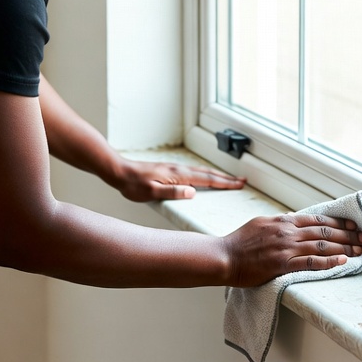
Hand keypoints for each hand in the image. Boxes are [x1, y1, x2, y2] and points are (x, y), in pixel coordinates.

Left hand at [114, 159, 245, 201]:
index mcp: (178, 175)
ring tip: (228, 179)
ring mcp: (174, 168)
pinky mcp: (169, 169)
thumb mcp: (152, 192)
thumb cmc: (134, 185)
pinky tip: (203, 177)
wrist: (120, 171)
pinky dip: (204, 174)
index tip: (239, 184)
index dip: (224, 183)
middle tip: (242, 181)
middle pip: (208, 173)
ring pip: (201, 171)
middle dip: (226, 178)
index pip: (207, 180)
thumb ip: (173, 192)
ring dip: (217, 175)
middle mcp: (179, 169)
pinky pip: (193, 171)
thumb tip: (193, 192)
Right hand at [223, 213, 361, 287]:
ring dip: (344, 247)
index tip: (351, 225)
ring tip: (360, 249)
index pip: (316, 219)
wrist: (225, 257)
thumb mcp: (260, 223)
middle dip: (347, 234)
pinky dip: (330, 262)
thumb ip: (279, 222)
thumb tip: (292, 218)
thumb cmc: (239, 242)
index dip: (337, 223)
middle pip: (324, 232)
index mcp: (282, 220)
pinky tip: (343, 261)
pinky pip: (312, 262)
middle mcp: (287, 231)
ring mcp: (286, 248)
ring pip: (322, 246)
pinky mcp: (283, 264)